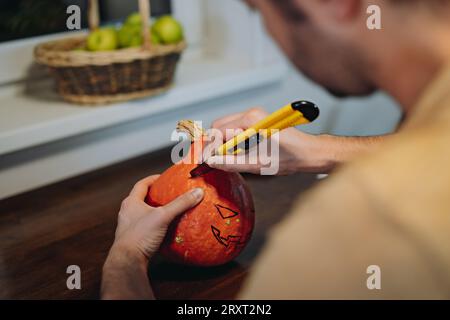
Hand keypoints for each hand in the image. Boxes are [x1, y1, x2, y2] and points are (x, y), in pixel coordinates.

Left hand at [109, 175, 203, 262]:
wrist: (128, 260)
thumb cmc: (141, 235)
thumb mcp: (163, 216)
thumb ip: (180, 204)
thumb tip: (198, 192)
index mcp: (131, 202)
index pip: (142, 184)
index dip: (153, 179)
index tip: (164, 178)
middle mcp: (127, 212)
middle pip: (141, 198)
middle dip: (155, 195)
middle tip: (168, 194)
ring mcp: (128, 226)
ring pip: (141, 213)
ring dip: (153, 211)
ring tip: (168, 211)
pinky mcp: (132, 238)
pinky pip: (144, 226)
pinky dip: (153, 224)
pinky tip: (164, 229)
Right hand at [207, 107, 332, 174]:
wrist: (309, 153)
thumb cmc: (290, 157)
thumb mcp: (258, 164)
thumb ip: (232, 163)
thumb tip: (212, 162)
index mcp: (251, 119)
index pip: (219, 130)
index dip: (210, 147)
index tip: (205, 161)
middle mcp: (251, 113)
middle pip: (219, 125)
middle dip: (214, 143)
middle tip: (215, 161)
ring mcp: (254, 116)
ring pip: (226, 126)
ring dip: (222, 142)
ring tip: (226, 158)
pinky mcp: (256, 122)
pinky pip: (235, 128)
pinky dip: (230, 140)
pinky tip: (237, 153)